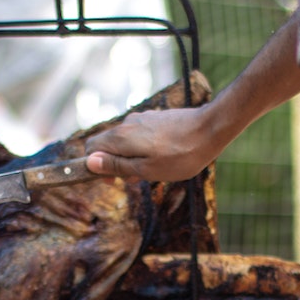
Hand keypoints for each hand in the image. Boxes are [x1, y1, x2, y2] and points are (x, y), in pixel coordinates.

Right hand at [84, 106, 221, 181]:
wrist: (210, 129)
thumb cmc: (180, 156)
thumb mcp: (146, 169)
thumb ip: (116, 166)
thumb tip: (89, 163)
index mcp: (121, 137)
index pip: (91, 148)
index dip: (95, 167)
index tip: (113, 181)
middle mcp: (127, 123)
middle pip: (108, 145)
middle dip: (117, 164)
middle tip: (138, 179)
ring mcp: (142, 119)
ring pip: (125, 141)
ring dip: (132, 158)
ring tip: (155, 170)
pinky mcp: (156, 118)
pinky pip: (140, 135)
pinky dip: (143, 148)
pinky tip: (164, 157)